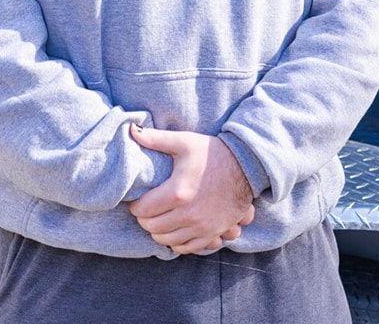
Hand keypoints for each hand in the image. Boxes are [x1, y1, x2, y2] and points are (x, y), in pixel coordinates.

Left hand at [127, 125, 254, 254]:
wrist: (246, 166)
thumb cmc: (213, 152)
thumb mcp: (184, 141)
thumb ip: (156, 138)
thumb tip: (132, 130)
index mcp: (178, 192)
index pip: (144, 209)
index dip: (135, 206)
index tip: (136, 200)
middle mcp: (189, 214)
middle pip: (153, 227)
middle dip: (144, 220)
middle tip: (144, 210)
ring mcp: (202, 227)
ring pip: (167, 241)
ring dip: (158, 232)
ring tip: (156, 220)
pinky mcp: (212, 233)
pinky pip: (187, 248)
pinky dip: (176, 243)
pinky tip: (174, 231)